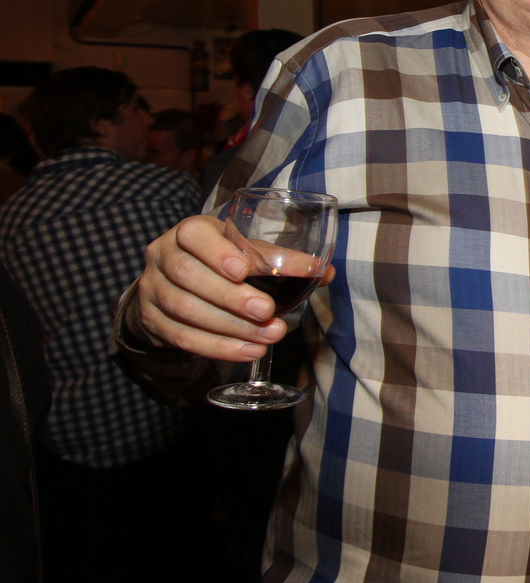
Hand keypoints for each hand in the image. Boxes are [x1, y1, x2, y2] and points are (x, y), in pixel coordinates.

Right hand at [127, 214, 333, 361]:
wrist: (175, 285)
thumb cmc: (220, 261)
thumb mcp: (244, 251)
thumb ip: (281, 260)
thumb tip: (324, 273)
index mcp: (189, 232)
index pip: (195, 236)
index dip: (217, 253)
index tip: (244, 270)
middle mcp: (163, 256)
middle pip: (190, 276)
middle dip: (231, 297)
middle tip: (267, 311)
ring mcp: (152, 289)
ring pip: (186, 310)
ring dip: (232, 327)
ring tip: (269, 336)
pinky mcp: (152, 321)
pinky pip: (183, 338)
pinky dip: (219, 347)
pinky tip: (249, 351)